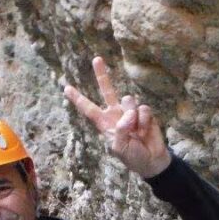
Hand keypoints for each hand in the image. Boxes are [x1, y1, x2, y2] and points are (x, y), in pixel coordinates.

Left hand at [63, 56, 171, 179]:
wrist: (152, 160)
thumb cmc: (132, 157)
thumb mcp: (119, 148)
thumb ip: (121, 129)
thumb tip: (129, 113)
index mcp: (105, 124)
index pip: (89, 109)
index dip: (78, 99)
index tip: (66, 88)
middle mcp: (116, 114)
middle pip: (107, 91)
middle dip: (102, 75)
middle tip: (96, 59)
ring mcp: (130, 112)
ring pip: (128, 100)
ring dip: (133, 116)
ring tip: (137, 132)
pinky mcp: (144, 113)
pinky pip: (143, 109)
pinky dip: (144, 120)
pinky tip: (145, 130)